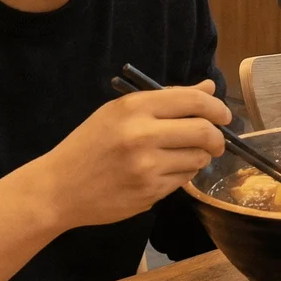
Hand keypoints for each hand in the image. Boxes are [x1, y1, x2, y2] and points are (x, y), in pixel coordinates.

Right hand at [25, 79, 228, 229]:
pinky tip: (165, 171)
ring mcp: (146, 167)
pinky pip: (183, 180)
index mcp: (133, 107)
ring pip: (197, 158)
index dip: (216, 106)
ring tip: (184, 155)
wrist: (58, 189)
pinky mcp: (149, 193)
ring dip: (199, 157)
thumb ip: (167, 99)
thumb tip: (208, 87)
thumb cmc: (89, 145)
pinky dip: (182, 175)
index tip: (223, 115)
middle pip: (203, 131)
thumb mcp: (120, 112)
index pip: (192, 100)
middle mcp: (142, 135)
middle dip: (218, 137)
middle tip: (217, 141)